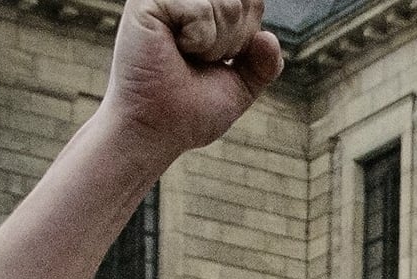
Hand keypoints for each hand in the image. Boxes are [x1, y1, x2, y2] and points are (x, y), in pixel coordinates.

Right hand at [99, 0, 283, 160]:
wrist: (156, 129)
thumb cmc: (190, 110)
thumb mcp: (240, 86)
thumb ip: (263, 64)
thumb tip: (269, 37)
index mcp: (204, 8)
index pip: (254, 2)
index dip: (247, 38)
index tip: (218, 60)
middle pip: (245, 1)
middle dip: (234, 41)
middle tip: (200, 61)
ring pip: (227, 4)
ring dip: (216, 44)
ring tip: (186, 56)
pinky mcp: (147, 1)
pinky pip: (201, 8)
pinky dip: (199, 38)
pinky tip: (175, 48)